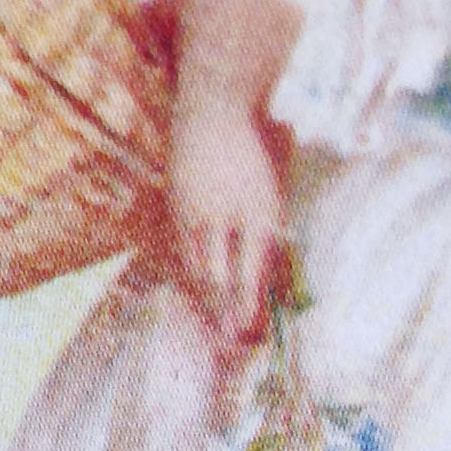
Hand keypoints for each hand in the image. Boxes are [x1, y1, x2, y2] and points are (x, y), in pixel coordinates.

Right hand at [166, 96, 287, 350]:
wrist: (214, 110)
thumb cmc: (252, 149)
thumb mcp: (273, 190)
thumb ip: (270, 235)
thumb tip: (271, 278)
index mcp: (254, 210)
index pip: (249, 271)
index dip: (249, 304)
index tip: (250, 330)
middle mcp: (221, 216)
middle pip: (219, 277)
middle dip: (224, 311)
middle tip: (230, 340)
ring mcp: (194, 214)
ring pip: (197, 268)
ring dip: (206, 299)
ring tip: (213, 323)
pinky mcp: (176, 210)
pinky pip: (183, 253)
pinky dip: (191, 275)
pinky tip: (197, 290)